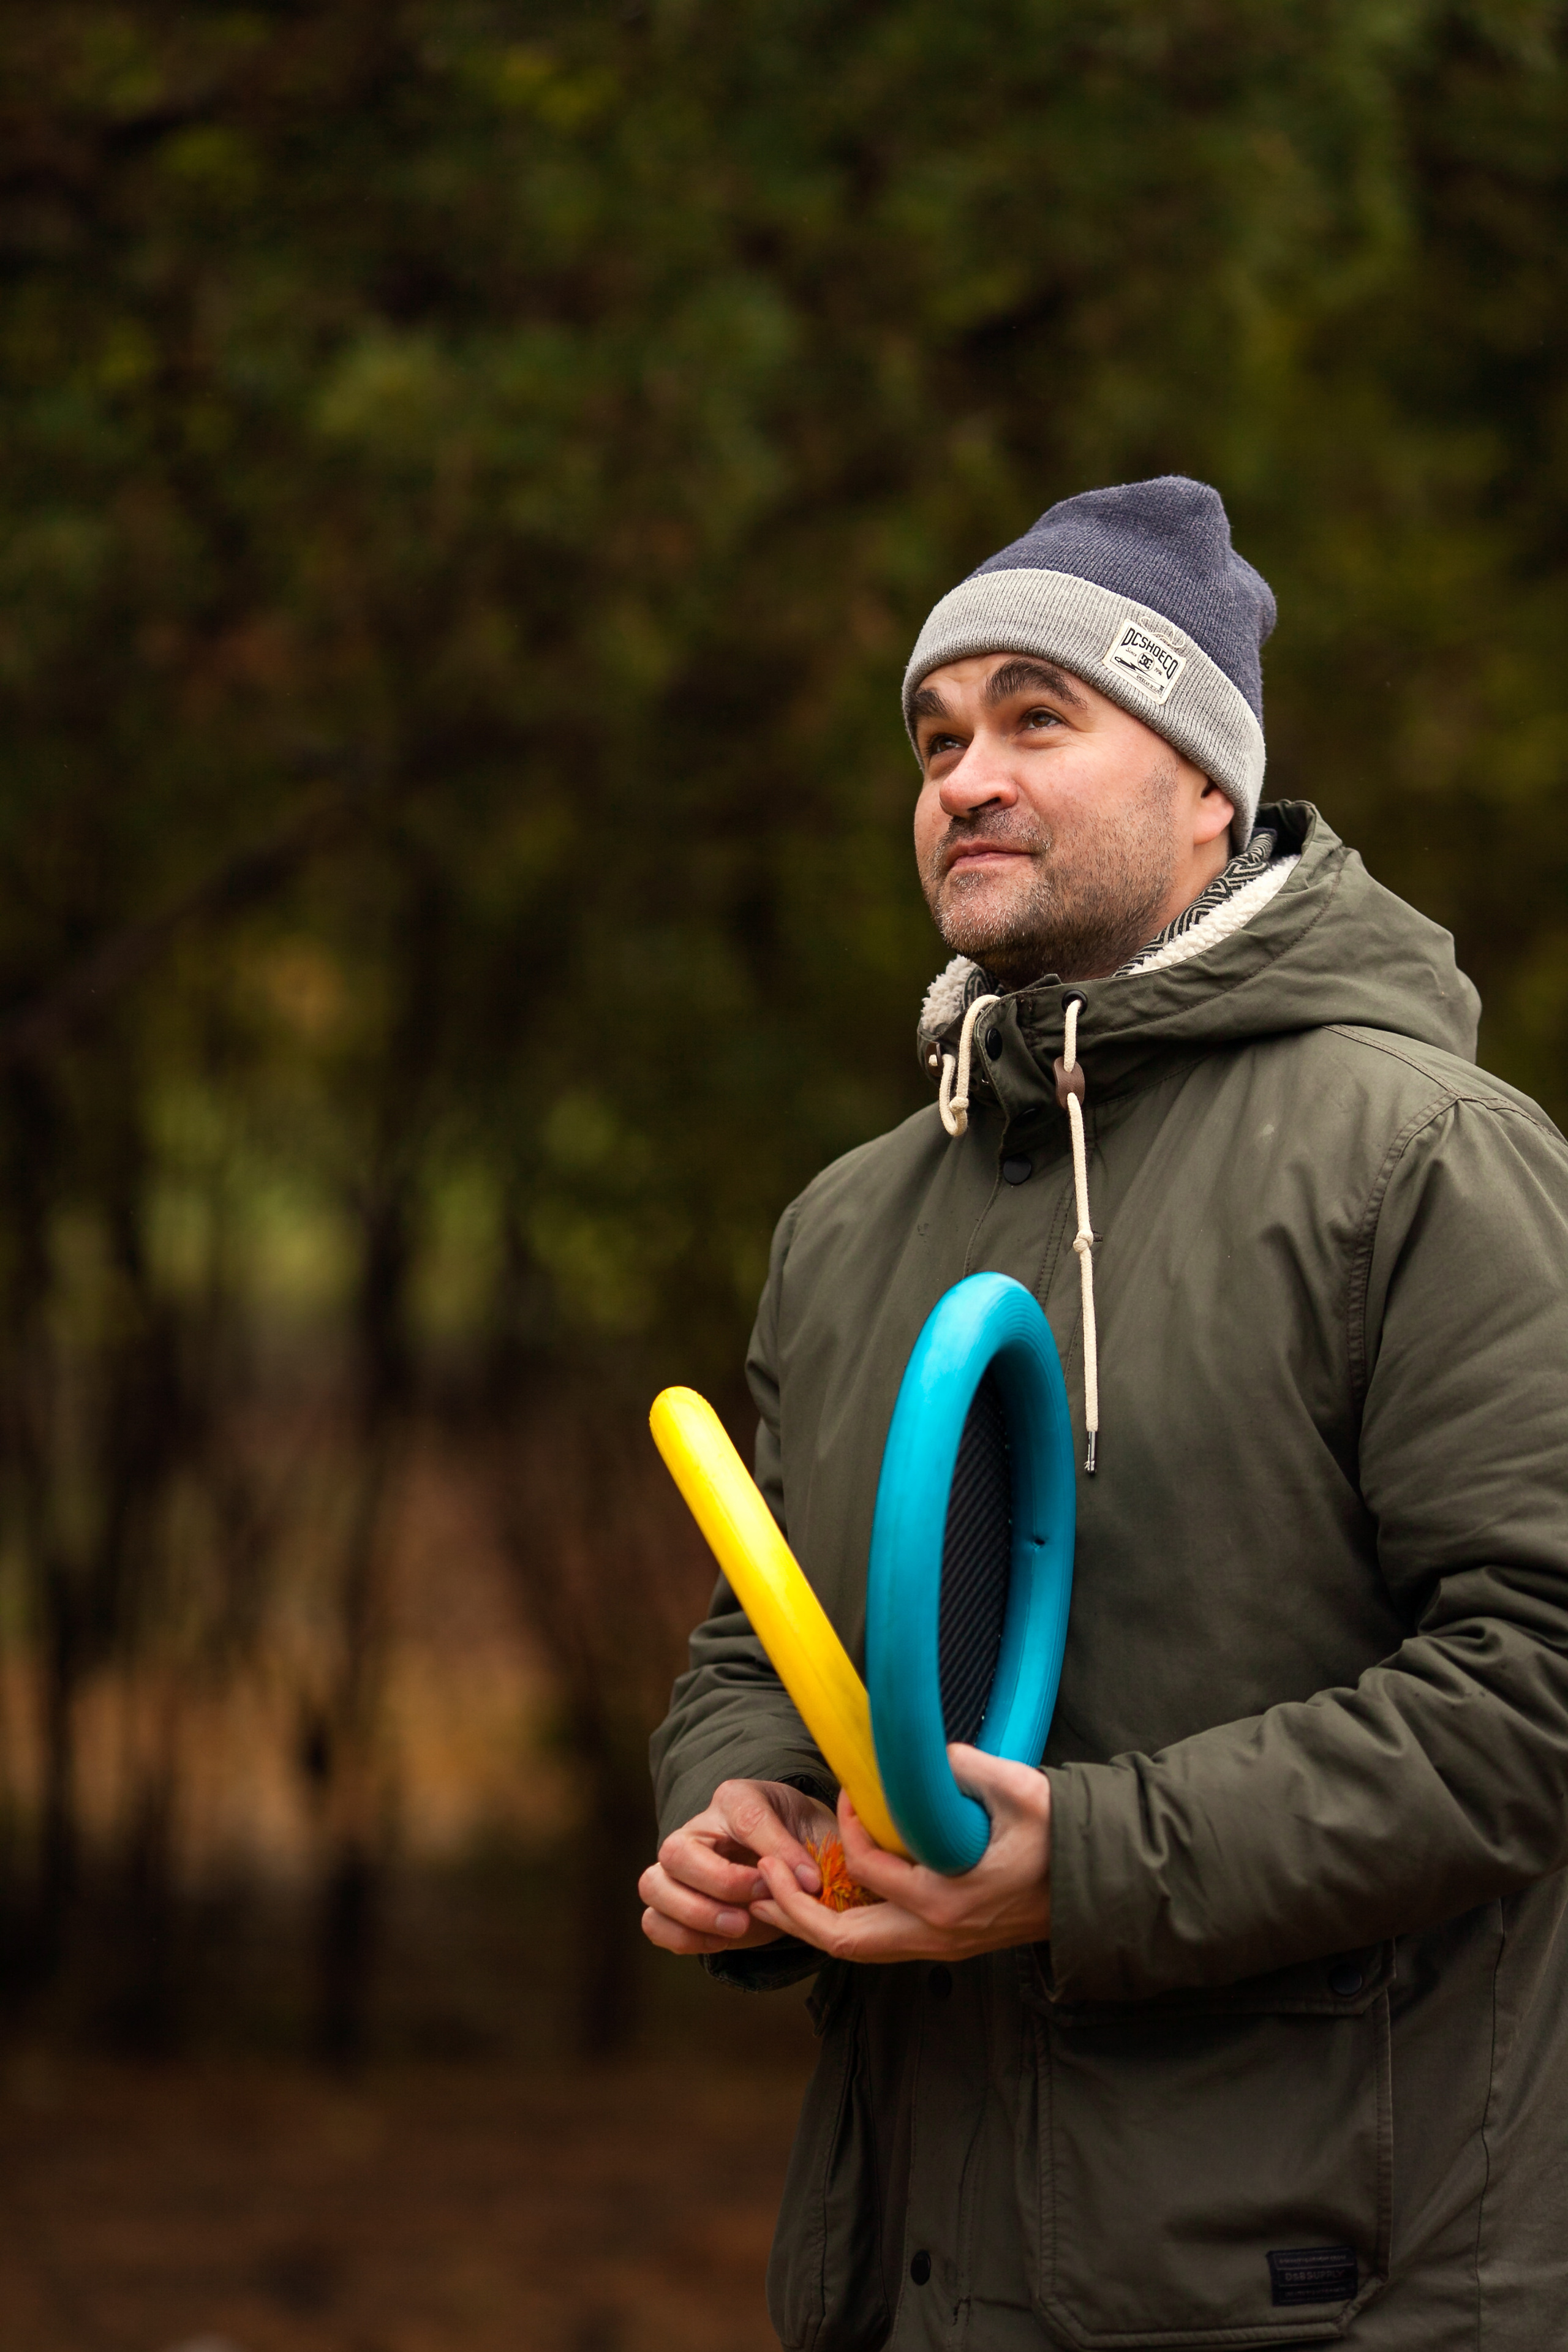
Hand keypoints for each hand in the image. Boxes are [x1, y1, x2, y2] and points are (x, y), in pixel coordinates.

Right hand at [640, 1778, 838, 1956]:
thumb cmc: (801, 1841)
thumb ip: (813, 1853)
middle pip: (677, 1850)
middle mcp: (697, 1829)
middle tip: (763, 1900)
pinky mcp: (673, 1903)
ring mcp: (677, 1867)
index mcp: (736, 1800)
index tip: (811, 1881)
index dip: (777, 1851)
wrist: (790, 1863)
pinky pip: (653, 1922)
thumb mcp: (817, 1834)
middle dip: (721, 1883)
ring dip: (694, 1914)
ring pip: (653, 1885)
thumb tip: (807, 1884)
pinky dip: (682, 1937)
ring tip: (739, 1927)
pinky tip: (722, 1941)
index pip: (745, 1819)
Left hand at [750, 1745, 1050, 1962]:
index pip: (870, 1869)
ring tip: (779, 1893)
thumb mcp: (1020, 1789)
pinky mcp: (944, 1944)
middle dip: (794, 1912)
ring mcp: (940, 1946)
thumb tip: (925, 1752)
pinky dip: (844, 1924)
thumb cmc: (1060, 1836)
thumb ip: (966, 1767)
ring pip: (858, 1950)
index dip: (848, 1828)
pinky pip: (879, 1944)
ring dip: (813, 1924)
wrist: (1097, 1882)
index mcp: (947, 1899)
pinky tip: (828, 1896)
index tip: (848, 1793)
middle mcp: (937, 1934)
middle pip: (843, 1941)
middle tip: (762, 1876)